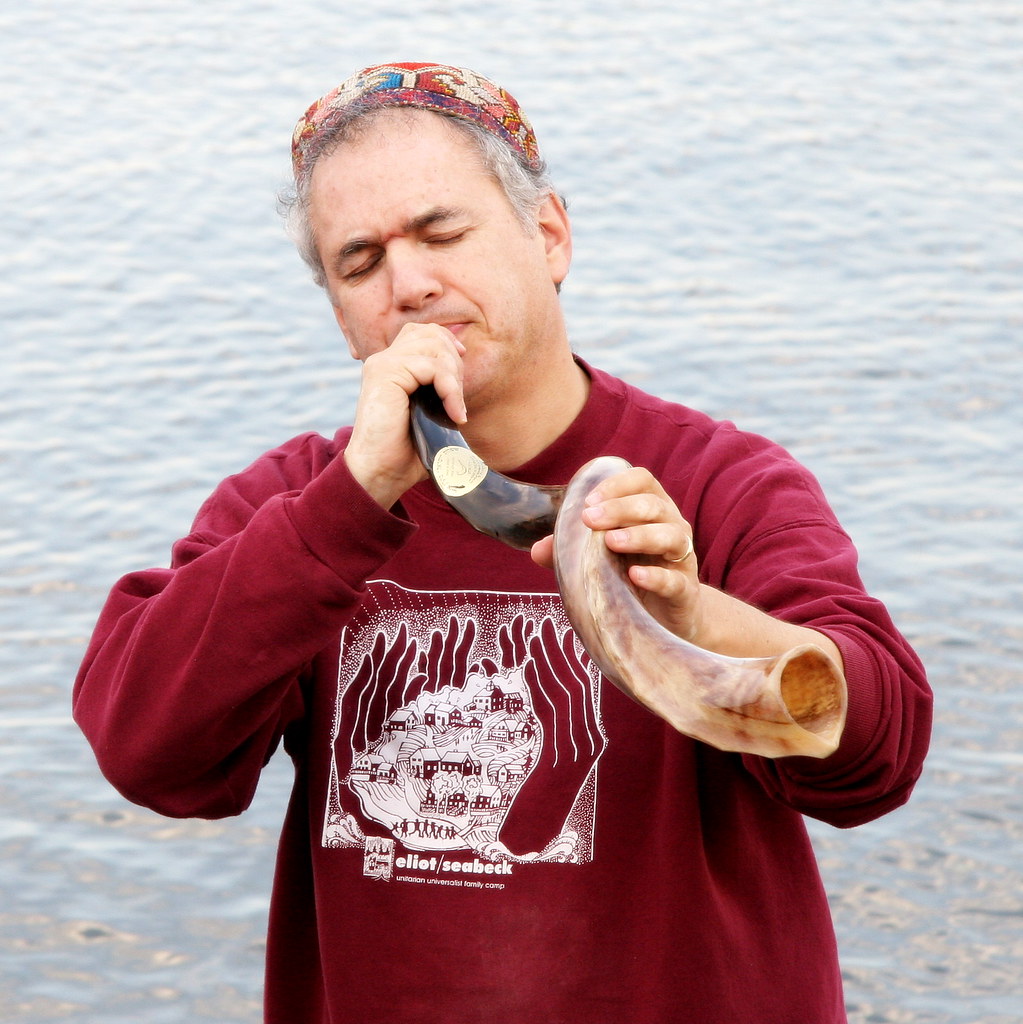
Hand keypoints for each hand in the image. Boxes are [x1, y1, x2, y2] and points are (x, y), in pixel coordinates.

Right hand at [343, 323, 466, 507]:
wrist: (380, 473)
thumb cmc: (405, 452)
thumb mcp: (428, 415)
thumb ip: (439, 390)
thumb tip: (468, 375)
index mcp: (391, 366)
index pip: (423, 332)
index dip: (448, 344)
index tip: (459, 375)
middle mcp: (384, 360)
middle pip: (431, 334)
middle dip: (455, 365)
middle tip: (457, 402)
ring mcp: (383, 364)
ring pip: (434, 347)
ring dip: (454, 378)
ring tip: (456, 409)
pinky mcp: (386, 374)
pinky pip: (432, 367)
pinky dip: (450, 389)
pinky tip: (454, 414)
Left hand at [533, 466, 702, 642]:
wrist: (664, 621)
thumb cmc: (629, 578)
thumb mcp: (600, 559)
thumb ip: (571, 552)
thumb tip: (536, 550)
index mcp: (650, 510)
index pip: (641, 480)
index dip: (616, 485)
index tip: (589, 500)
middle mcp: (671, 526)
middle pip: (653, 504)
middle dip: (620, 508)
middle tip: (590, 519)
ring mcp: (682, 558)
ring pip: (670, 535)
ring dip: (639, 535)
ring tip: (611, 542)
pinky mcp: (685, 592)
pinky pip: (675, 580)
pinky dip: (656, 576)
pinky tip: (635, 576)